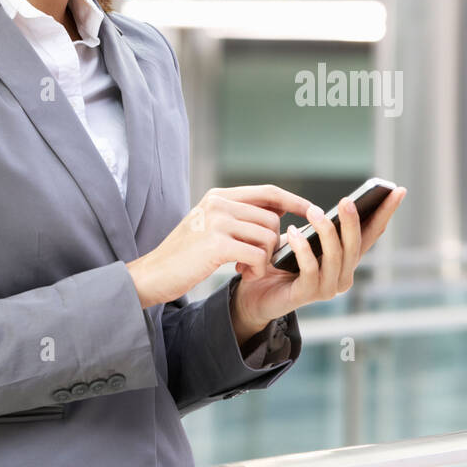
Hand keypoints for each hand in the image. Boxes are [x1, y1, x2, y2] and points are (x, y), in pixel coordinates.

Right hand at [126, 184, 311, 308]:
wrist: (153, 274)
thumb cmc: (184, 255)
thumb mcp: (210, 226)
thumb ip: (239, 216)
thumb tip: (278, 213)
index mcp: (220, 196)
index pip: (268, 192)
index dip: (294, 201)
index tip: (313, 210)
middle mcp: (219, 203)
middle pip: (272, 219)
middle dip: (273, 243)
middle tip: (256, 261)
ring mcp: (217, 222)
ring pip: (267, 237)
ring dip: (264, 259)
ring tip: (247, 268)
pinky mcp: (216, 245)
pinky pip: (257, 255)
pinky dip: (257, 269)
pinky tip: (244, 274)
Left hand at [233, 186, 407, 326]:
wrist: (256, 294)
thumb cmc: (282, 263)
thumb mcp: (307, 238)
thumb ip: (324, 228)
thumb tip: (342, 205)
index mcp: (347, 259)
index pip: (372, 233)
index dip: (386, 212)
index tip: (398, 190)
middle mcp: (343, 275)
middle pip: (355, 245)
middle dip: (353, 221)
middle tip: (346, 200)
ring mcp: (327, 288)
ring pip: (335, 256)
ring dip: (325, 231)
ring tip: (312, 211)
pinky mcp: (307, 295)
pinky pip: (310, 268)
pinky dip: (302, 248)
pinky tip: (293, 232)